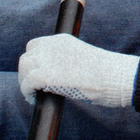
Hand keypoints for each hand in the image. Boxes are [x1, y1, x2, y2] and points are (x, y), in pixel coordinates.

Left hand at [16, 33, 139, 108]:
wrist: (115, 77)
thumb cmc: (108, 74)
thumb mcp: (84, 60)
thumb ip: (67, 62)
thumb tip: (59, 77)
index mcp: (62, 40)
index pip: (36, 46)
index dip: (34, 61)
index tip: (38, 74)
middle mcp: (53, 46)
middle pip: (27, 57)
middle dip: (27, 72)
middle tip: (33, 87)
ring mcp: (49, 59)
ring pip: (24, 68)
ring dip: (25, 82)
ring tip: (33, 94)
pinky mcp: (47, 75)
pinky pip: (27, 83)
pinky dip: (27, 92)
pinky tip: (34, 99)